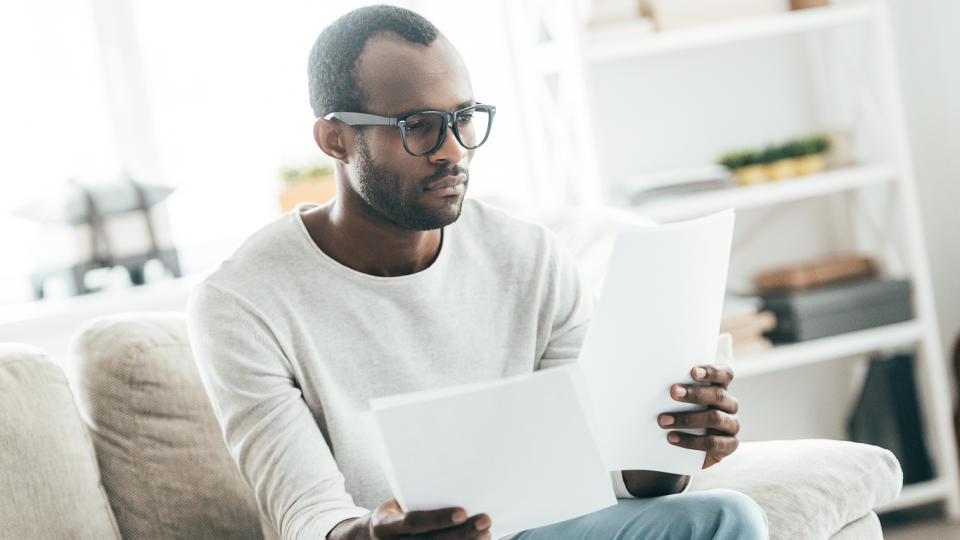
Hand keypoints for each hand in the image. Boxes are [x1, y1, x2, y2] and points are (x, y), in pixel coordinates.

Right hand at [328, 498, 490, 539]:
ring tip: (486, 532)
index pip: (413, 522)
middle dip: (462, 533)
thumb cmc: (394, 511)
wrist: (374, 536)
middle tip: (484, 520)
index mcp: (385, 525)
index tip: (462, 511)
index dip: (438, 519)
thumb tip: (453, 479)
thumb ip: (419, 497)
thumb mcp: (397, 501)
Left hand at [659, 364, 739, 468]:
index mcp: (720, 387)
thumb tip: (650, 374)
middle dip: (694, 393)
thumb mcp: (676, 398)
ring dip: (687, 419)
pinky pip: (714, 443)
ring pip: (715, 418)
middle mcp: (729, 404)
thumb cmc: (677, 413)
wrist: (681, 449)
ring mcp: (731, 425)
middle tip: (673, 392)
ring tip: (663, 421)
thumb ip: (675, 386)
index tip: (692, 371)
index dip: (712, 372)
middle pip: (718, 394)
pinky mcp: (729, 445)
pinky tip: (673, 438)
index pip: (725, 374)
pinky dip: (692, 441)